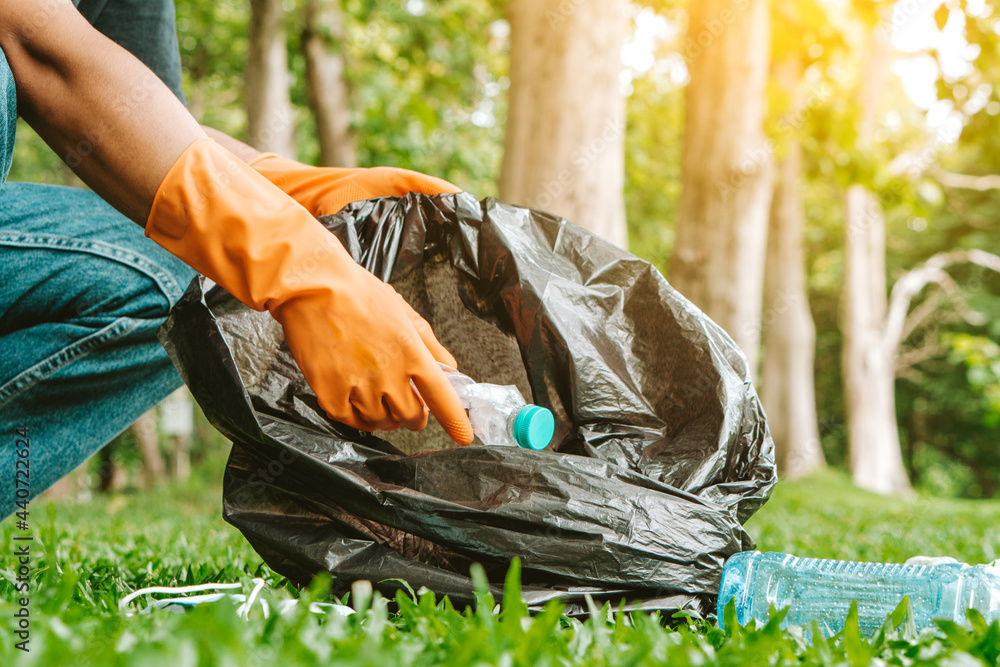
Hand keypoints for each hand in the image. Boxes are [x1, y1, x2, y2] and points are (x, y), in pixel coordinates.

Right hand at [146, 138, 472, 443]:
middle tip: (404, 400)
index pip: (443, 398)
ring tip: (374, 392)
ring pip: (383, 423)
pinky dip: (358, 416)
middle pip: (413, 417)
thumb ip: (431, 345)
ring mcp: (360, 388)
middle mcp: (390, 375)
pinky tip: (355, 397)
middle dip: (413, 414)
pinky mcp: (332, 396)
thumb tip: (450, 368)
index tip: (464, 436)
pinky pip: (353, 421)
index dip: (456, 422)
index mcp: (413, 354)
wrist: (314, 288)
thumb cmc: (360, 295)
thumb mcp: (405, 313)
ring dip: (384, 414)